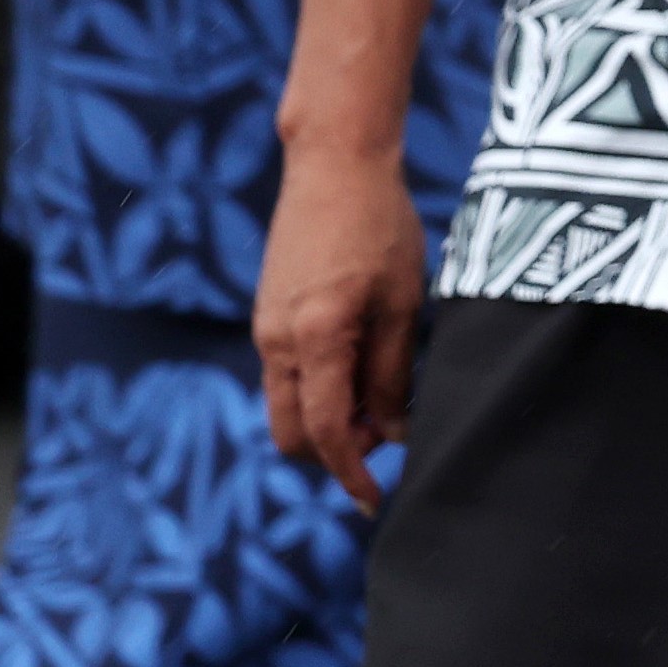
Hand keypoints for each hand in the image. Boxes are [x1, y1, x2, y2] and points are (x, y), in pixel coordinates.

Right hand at [252, 147, 426, 506]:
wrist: (333, 167)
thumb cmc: (380, 227)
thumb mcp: (402, 302)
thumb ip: (392, 371)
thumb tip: (390, 432)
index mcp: (313, 338)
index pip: (325, 430)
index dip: (350, 471)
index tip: (375, 499)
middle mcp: (276, 341)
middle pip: (289, 432)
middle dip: (330, 455)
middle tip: (381, 453)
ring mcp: (265, 328)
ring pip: (285, 405)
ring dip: (325, 422)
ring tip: (379, 411)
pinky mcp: (268, 315)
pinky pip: (285, 375)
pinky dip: (316, 391)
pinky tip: (359, 377)